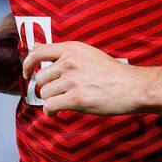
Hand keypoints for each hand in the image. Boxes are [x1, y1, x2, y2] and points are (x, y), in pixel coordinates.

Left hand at [21, 41, 141, 116]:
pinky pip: (50, 106)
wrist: (133, 87)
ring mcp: (72, 80)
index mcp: (72, 49)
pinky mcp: (76, 99)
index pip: (38, 52)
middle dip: (47, 88)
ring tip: (64, 102)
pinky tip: (58, 112)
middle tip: (59, 93)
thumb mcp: (88, 54)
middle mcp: (69, 62)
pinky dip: (51, 111)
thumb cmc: (113, 74)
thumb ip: (64, 53)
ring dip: (52, 100)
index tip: (27, 73)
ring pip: (45, 94)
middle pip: (41, 78)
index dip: (28, 64)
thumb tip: (37, 49)